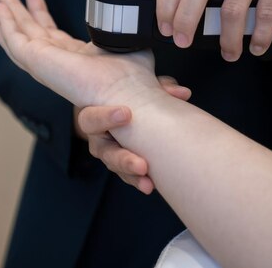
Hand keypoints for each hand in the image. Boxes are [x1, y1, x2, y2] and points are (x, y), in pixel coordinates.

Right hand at [0, 0, 162, 107]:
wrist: (128, 95)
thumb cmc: (134, 78)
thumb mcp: (126, 41)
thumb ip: (122, 28)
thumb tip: (132, 17)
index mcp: (72, 58)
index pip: (49, 33)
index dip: (38, 12)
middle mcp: (55, 62)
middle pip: (27, 33)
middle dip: (14, 12)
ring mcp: (43, 63)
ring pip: (15, 38)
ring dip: (1, 18)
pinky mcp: (36, 61)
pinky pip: (14, 40)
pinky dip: (3, 24)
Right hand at [74, 76, 190, 194]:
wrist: (125, 106)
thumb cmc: (126, 94)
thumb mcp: (136, 86)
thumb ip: (156, 86)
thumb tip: (181, 93)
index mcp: (94, 116)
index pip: (90, 119)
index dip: (105, 117)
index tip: (127, 113)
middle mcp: (99, 138)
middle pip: (104, 153)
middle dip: (123, 160)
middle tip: (142, 165)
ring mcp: (110, 154)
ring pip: (117, 168)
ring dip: (132, 176)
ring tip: (149, 184)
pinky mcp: (123, 165)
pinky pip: (129, 176)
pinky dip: (141, 180)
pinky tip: (154, 185)